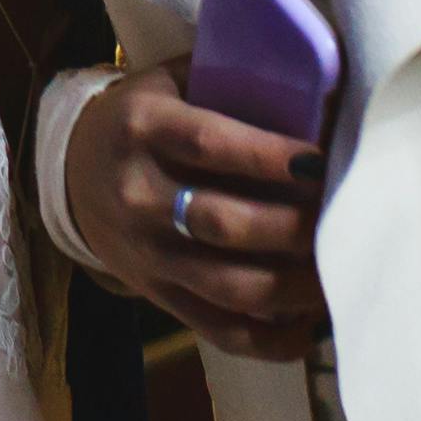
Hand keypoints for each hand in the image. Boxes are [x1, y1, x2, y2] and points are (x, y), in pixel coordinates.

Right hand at [63, 65, 326, 360]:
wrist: (72, 170)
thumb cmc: (145, 116)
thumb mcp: (173, 82)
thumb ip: (235, 82)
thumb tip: (326, 91)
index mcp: (145, 128)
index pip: (210, 147)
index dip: (270, 158)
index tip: (323, 162)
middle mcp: (140, 194)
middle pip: (225, 224)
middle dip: (296, 227)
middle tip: (347, 217)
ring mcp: (147, 254)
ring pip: (230, 286)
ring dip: (296, 287)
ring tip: (338, 271)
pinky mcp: (158, 295)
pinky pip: (220, 330)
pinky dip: (272, 338)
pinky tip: (311, 324)